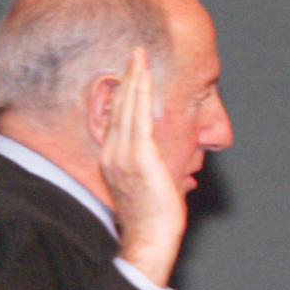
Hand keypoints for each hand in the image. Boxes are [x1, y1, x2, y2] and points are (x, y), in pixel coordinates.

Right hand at [100, 47, 186, 286]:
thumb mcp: (149, 190)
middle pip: (118, 106)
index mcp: (113, 159)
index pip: (117, 119)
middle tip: (134, 52)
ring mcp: (124, 153)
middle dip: (127, 77)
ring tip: (138, 55)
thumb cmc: (153, 220)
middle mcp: (113, 153)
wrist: (150, 237)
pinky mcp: (139, 155)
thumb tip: (177, 172)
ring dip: (133, 78)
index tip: (129, 74)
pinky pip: (139, 116)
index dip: (122, 94)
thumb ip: (153, 174)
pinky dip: (141, 93)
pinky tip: (144, 76)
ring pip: (127, 106)